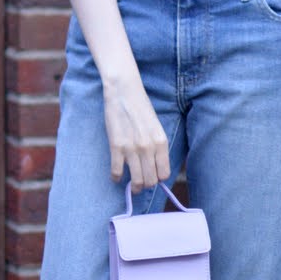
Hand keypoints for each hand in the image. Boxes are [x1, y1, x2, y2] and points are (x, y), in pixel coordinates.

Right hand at [102, 77, 169, 191]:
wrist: (124, 92)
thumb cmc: (141, 107)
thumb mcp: (156, 127)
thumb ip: (157, 146)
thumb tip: (155, 165)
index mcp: (161, 142)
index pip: (164, 173)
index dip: (158, 178)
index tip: (152, 177)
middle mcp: (149, 148)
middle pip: (151, 180)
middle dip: (146, 185)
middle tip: (141, 184)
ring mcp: (132, 148)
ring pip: (137, 181)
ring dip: (134, 187)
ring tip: (131, 185)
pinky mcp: (116, 146)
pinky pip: (117, 171)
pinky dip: (116, 178)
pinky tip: (116, 176)